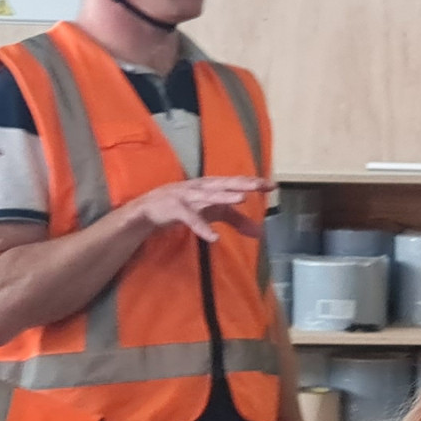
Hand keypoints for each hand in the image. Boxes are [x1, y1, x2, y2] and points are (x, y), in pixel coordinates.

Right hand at [127, 176, 271, 241]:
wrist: (147, 210)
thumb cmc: (185, 207)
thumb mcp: (212, 213)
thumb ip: (235, 221)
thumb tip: (260, 233)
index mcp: (211, 185)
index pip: (235, 182)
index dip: (253, 182)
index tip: (273, 185)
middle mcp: (201, 187)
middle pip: (224, 184)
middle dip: (243, 183)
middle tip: (261, 184)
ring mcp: (187, 196)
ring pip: (208, 195)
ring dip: (224, 197)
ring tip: (242, 199)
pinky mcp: (175, 209)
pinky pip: (191, 219)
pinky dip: (202, 227)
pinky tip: (214, 237)